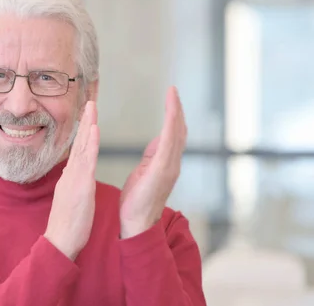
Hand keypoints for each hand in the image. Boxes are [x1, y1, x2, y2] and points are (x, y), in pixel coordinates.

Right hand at [44, 101, 99, 259]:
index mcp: (69, 177)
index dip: (83, 132)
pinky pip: (87, 161)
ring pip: (82, 147)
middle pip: (79, 143)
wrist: (60, 240)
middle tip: (90, 102)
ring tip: (92, 107)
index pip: (78, 149)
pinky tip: (94, 129)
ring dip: (87, 125)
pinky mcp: (80, 185)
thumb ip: (71, 184)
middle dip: (85, 121)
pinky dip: (90, 143)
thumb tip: (73, 173)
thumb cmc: (67, 225)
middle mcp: (70, 173)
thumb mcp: (69, 199)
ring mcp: (74, 178)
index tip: (87, 116)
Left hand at [119, 87, 186, 238]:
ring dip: (176, 113)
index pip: (172, 135)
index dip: (173, 116)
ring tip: (173, 95)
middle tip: (174, 92)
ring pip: (176, 134)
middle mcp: (172, 163)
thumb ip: (152, 156)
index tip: (171, 99)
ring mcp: (169, 166)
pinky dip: (171, 125)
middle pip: (178, 131)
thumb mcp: (144, 172)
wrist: (135, 222)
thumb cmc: (137, 200)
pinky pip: (168, 142)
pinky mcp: (162, 169)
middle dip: (177, 110)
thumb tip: (157, 141)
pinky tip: (171, 112)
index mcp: (165, 163)